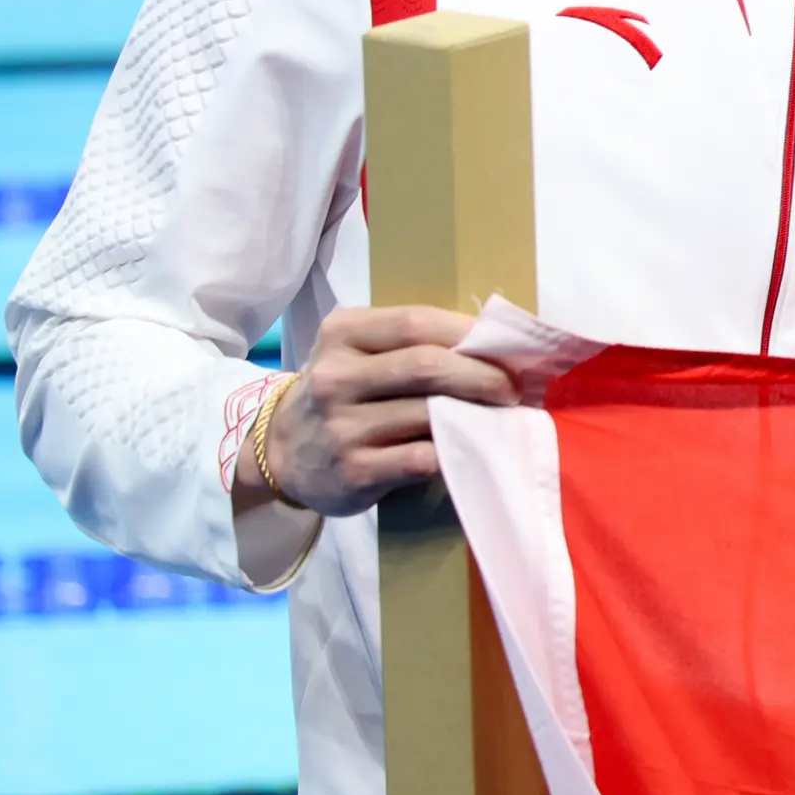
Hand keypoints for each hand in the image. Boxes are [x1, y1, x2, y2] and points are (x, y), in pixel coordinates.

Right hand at [243, 306, 524, 516]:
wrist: (281, 454)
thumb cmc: (343, 393)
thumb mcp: (359, 352)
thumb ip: (412, 342)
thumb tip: (494, 341)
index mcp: (342, 333)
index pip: (417, 322)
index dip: (472, 332)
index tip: (510, 346)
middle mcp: (336, 377)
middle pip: (427, 366)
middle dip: (483, 374)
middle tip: (513, 387)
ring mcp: (341, 427)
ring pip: (428, 412)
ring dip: (476, 414)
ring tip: (501, 415)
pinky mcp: (353, 472)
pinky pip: (422, 458)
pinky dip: (455, 451)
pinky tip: (471, 447)